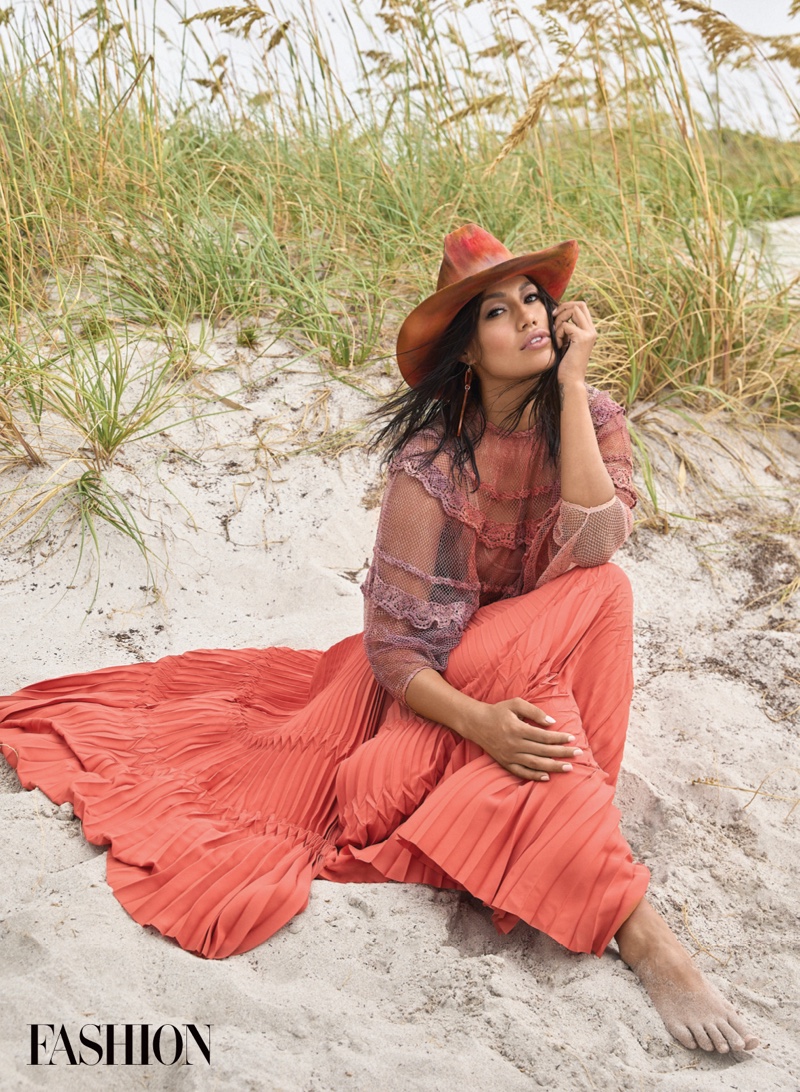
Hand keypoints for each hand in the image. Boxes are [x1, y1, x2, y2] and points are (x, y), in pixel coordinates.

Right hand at [466, 698, 581, 780]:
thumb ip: (534, 711)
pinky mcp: (505, 763)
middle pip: (543, 751)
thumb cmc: (499, 711)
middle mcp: (513, 744)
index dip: (559, 738)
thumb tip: (552, 722)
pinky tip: (547, 777)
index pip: (543, 736)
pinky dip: (534, 776)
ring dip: (553, 766)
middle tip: (578, 753)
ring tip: (569, 767)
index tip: (572, 738)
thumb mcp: (515, 704)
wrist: (476, 723)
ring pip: (535, 764)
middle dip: (562, 753)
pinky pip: (521, 772)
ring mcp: (509, 756)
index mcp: (517, 729)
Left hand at [553, 299, 596, 385]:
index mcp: (589, 330)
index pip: (582, 307)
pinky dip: (558, 333)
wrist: (570, 380)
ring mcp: (589, 334)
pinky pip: (566, 325)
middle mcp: (592, 330)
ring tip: (558, 335)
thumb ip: (567, 329)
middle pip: (580, 304)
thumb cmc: (566, 363)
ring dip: (560, 320)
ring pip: (574, 310)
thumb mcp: (567, 342)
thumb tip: (558, 313)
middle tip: (554, 318)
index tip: (556, 315)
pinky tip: (560, 345)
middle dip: (564, 307)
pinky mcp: (582, 338)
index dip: (567, 306)